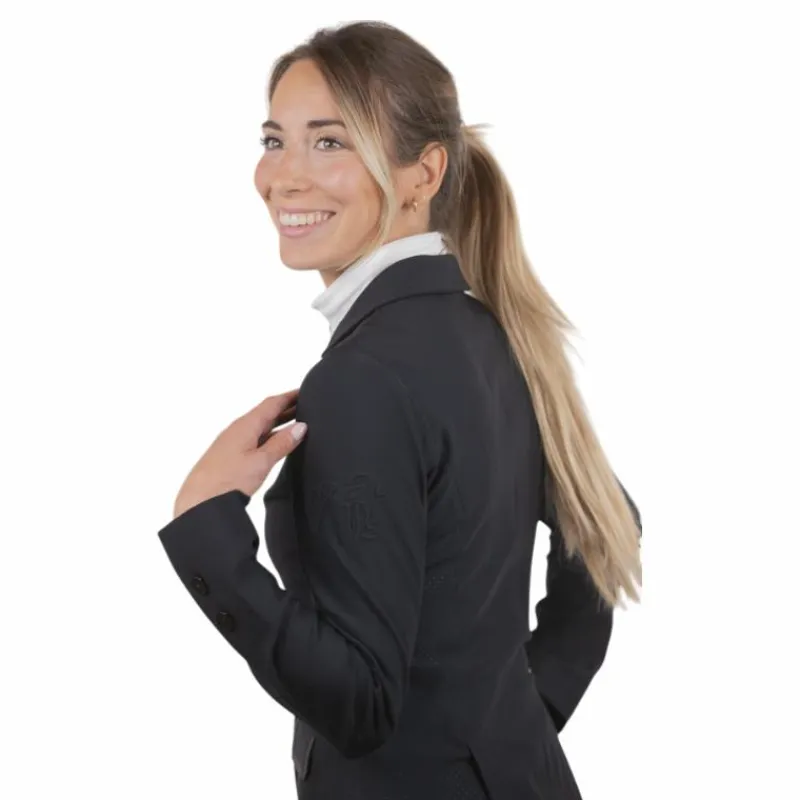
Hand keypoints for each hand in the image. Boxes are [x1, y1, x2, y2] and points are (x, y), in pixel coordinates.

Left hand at [172, 389, 306, 518]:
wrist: (198, 503)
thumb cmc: (225, 482)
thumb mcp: (261, 461)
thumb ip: (281, 443)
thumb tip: (300, 428)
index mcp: (245, 425)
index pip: (272, 404)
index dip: (289, 397)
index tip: (304, 392)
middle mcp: (237, 430)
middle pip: (265, 414)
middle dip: (286, 409)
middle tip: (305, 406)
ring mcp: (232, 443)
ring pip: (259, 427)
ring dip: (278, 424)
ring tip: (295, 424)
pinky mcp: (229, 457)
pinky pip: (253, 440)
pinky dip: (268, 437)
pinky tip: (274, 445)